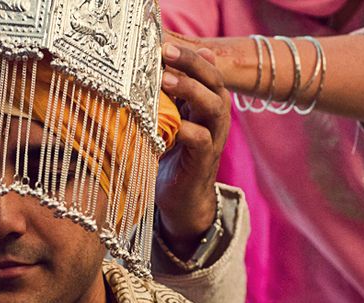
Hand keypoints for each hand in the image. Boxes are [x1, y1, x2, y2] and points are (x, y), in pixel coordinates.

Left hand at [156, 42, 230, 257]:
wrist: (181, 198)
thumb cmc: (170, 155)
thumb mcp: (168, 120)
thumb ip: (165, 96)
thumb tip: (148, 67)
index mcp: (207, 103)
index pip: (206, 69)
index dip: (188, 55)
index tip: (163, 43)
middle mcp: (216, 117)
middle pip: (214, 81)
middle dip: (191, 64)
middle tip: (166, 53)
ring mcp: (213, 138)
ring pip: (212, 106)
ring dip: (190, 91)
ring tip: (165, 80)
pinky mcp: (204, 160)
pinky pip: (201, 139)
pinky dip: (185, 130)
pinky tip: (167, 125)